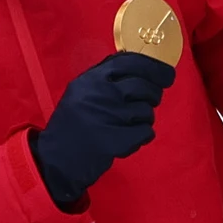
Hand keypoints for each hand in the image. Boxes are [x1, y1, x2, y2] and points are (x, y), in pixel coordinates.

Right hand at [31, 51, 176, 210]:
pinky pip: (146, 132)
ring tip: (129, 124)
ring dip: (144, 118)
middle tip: (152, 100)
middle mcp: (101, 94)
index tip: (167, 74)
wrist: (56, 160)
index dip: (153, 66)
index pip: (130, 62)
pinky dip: (142, 137)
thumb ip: (104, 76)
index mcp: (91, 79)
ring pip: (147, 111)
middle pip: (144, 86)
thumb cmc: (70, 125)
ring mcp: (109, 117)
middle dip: (154, 94)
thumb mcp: (79, 92)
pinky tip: (129, 139)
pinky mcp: (116, 140)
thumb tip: (135, 62)